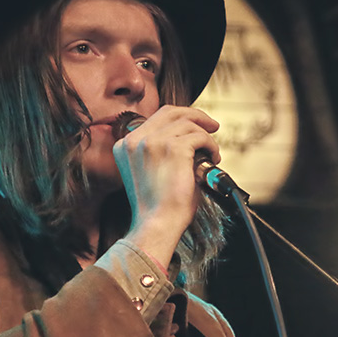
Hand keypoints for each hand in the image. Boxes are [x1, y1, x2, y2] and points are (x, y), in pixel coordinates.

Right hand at [114, 105, 219, 263]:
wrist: (156, 225)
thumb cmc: (157, 208)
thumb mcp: (149, 172)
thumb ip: (159, 152)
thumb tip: (187, 139)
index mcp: (125, 146)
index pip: (155, 118)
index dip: (179, 118)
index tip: (195, 125)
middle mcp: (135, 140)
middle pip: (171, 112)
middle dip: (195, 115)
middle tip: (212, 126)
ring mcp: (153, 142)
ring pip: (188, 124)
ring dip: (205, 136)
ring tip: (212, 155)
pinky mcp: (173, 148)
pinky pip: (199, 137)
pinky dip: (211, 146)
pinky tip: (213, 159)